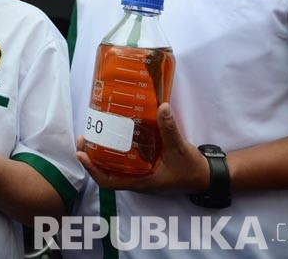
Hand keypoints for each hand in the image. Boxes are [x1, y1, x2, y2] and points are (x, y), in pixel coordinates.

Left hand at [76, 103, 209, 193]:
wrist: (206, 176)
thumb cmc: (191, 169)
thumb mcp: (180, 148)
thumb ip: (170, 128)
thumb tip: (162, 106)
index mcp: (141, 182)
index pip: (109, 182)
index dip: (92, 170)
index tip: (81, 155)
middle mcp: (137, 181)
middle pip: (106, 174)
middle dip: (91, 159)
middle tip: (83, 139)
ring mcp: (140, 176)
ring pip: (113, 169)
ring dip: (100, 155)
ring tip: (92, 135)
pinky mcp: (145, 169)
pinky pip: (124, 163)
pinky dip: (114, 152)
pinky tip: (113, 137)